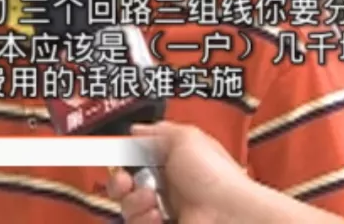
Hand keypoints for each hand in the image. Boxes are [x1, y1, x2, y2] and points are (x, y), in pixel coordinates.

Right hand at [106, 122, 251, 223]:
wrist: (230, 214)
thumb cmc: (216, 177)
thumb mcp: (187, 138)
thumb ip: (158, 131)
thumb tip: (135, 130)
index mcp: (172, 162)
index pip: (134, 159)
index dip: (122, 159)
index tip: (113, 156)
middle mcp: (167, 187)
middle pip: (125, 186)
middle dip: (119, 183)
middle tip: (126, 181)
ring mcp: (165, 212)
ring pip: (128, 207)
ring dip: (134, 202)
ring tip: (152, 200)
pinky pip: (137, 223)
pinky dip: (142, 219)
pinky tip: (157, 216)